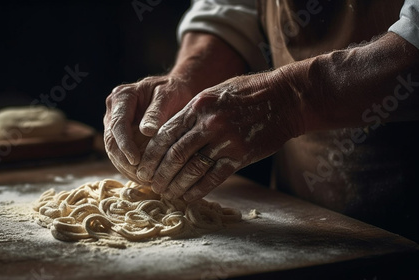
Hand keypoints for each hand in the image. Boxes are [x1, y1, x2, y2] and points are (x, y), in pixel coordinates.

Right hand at [103, 75, 193, 181]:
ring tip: (145, 182)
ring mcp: (114, 124)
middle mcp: (113, 110)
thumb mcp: (168, 95)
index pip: (118, 124)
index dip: (125, 144)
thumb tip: (146, 131)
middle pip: (111, 141)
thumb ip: (157, 111)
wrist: (175, 90)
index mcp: (122, 97)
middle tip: (143, 177)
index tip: (136, 160)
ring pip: (113, 152)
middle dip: (125, 162)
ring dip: (127, 169)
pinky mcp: (121, 136)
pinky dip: (130, 169)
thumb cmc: (174, 90)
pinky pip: (120, 155)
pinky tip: (144, 179)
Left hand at [136, 69, 305, 200]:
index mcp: (198, 107)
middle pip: (175, 155)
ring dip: (176, 185)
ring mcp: (225, 141)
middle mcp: (208, 124)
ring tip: (167, 193)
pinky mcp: (240, 156)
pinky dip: (198, 190)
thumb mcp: (214, 93)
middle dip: (159, 174)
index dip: (150, 155)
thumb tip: (170, 134)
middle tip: (151, 185)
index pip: (164, 135)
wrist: (284, 98)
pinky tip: (188, 197)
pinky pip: (214, 178)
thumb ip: (192, 112)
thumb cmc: (247, 93)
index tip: (142, 167)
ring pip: (192, 170)